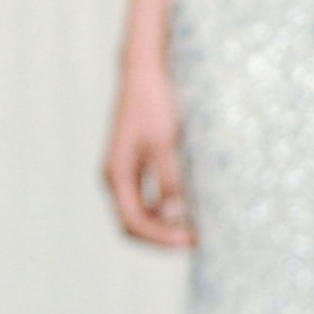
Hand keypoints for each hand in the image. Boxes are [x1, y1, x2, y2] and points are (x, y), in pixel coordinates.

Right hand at [105, 55, 195, 247]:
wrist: (143, 73)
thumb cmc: (154, 104)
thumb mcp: (165, 143)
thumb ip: (169, 180)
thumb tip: (175, 216)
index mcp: (116, 175)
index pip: (134, 223)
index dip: (163, 239)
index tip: (195, 240)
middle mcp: (115, 179)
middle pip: (133, 224)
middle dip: (163, 237)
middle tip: (199, 240)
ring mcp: (123, 173)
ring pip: (139, 214)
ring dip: (165, 226)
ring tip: (197, 227)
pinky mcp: (134, 165)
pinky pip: (145, 200)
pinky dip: (165, 211)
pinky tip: (189, 207)